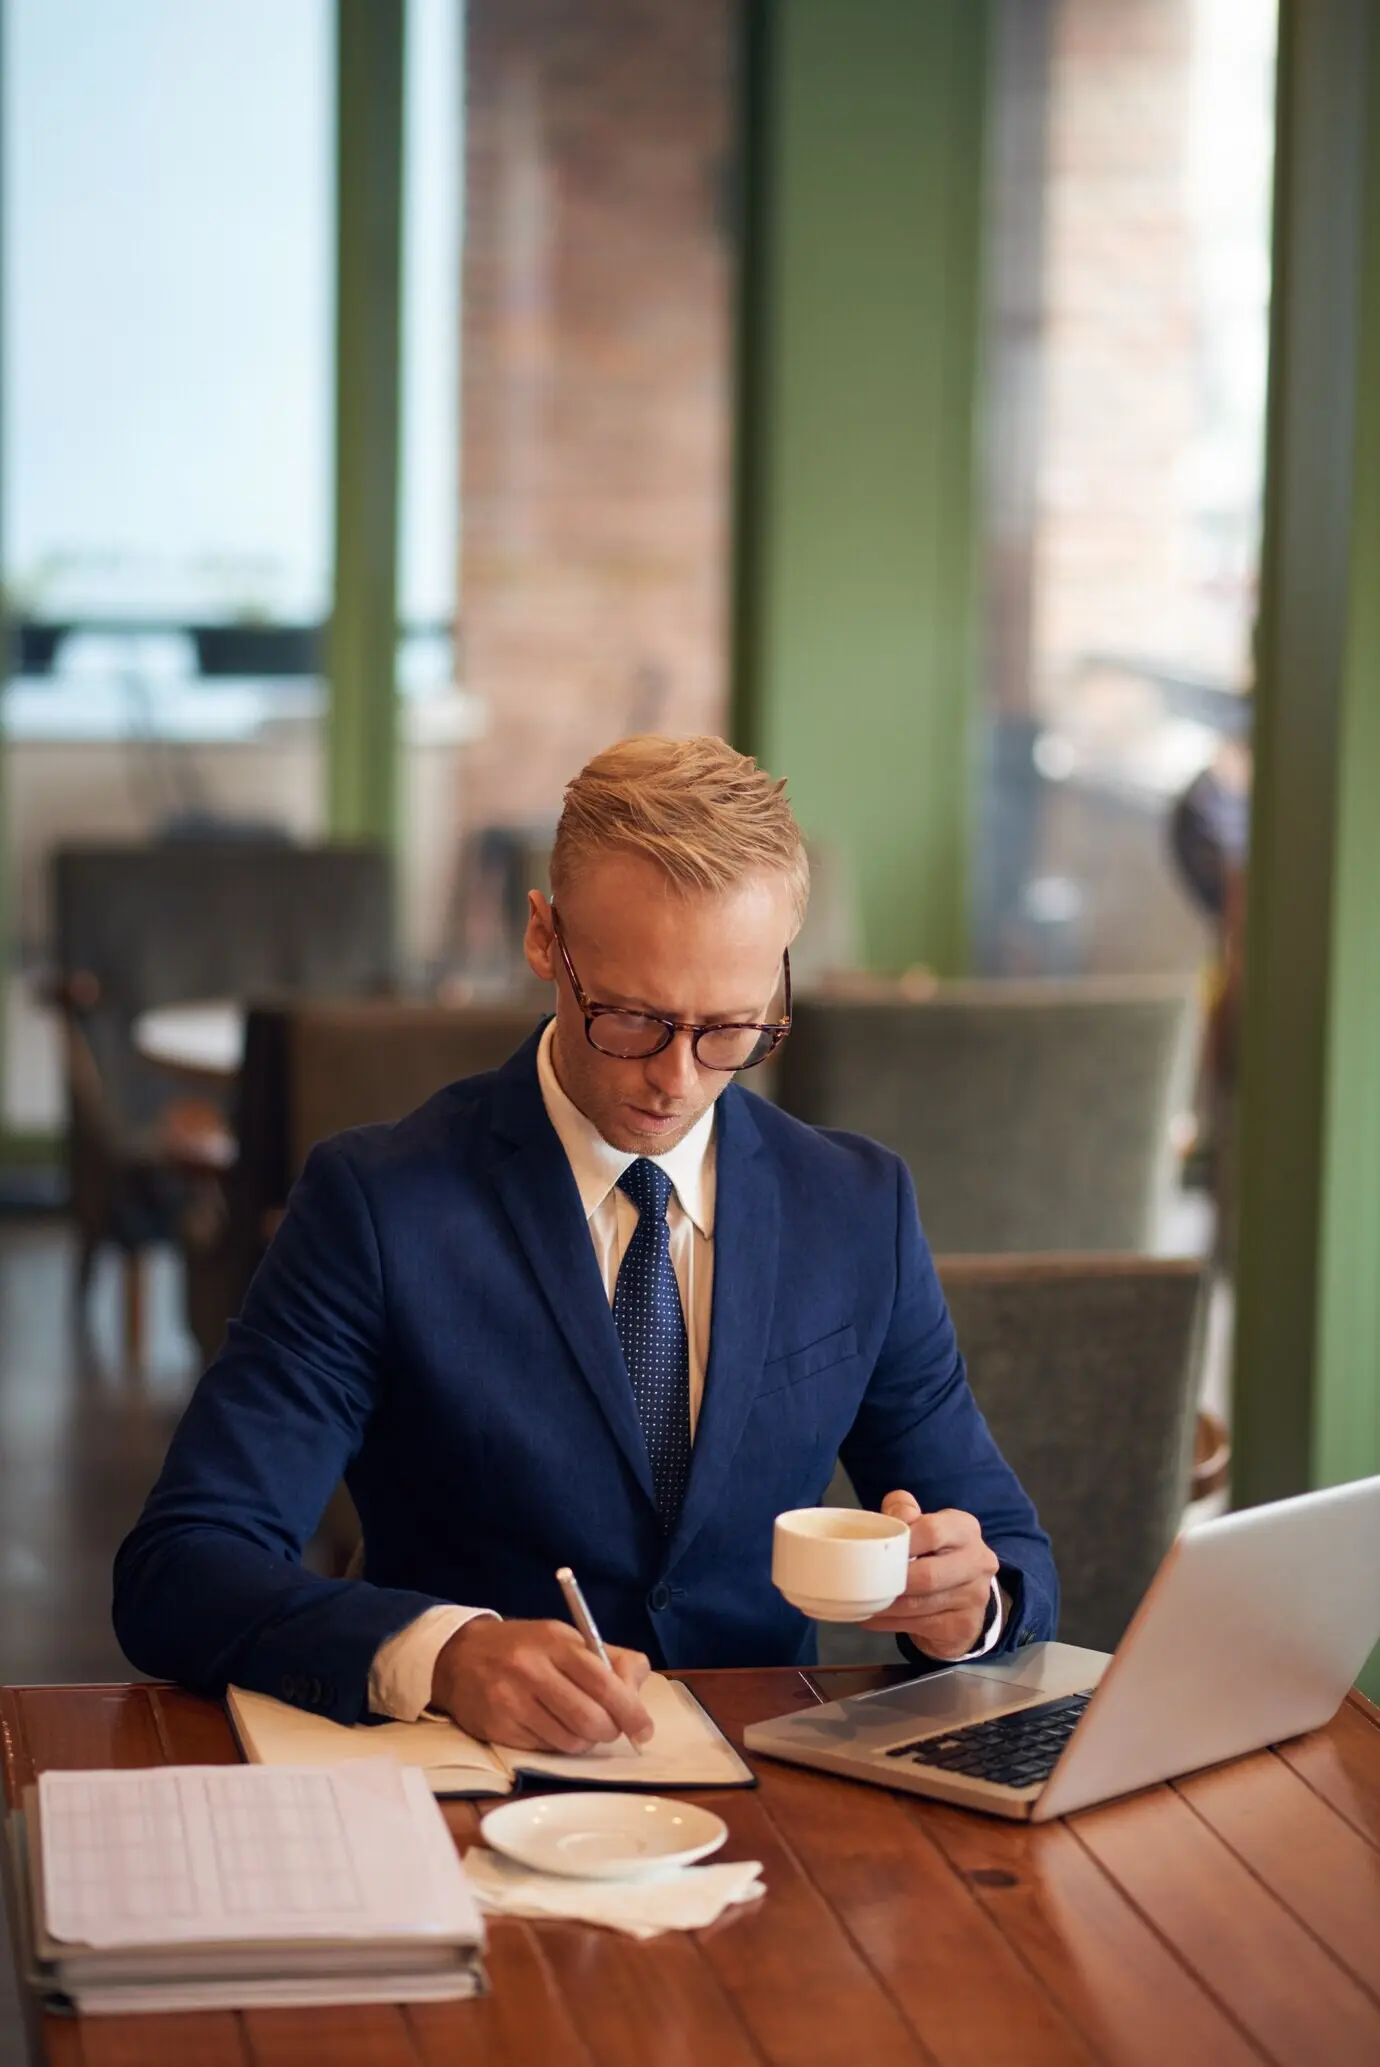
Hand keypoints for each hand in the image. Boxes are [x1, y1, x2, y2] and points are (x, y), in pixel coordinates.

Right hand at [431, 1617, 653, 1752]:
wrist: (460, 1656)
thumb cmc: (524, 1648)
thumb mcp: (564, 1638)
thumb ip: (606, 1659)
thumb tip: (636, 1693)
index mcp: (555, 1642)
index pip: (603, 1681)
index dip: (630, 1710)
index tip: (644, 1729)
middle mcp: (531, 1668)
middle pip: (589, 1717)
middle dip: (610, 1731)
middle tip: (611, 1730)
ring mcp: (511, 1699)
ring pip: (570, 1740)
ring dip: (585, 1741)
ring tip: (580, 1727)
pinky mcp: (497, 1727)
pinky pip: (544, 1749)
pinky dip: (558, 1744)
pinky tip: (551, 1728)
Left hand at [859, 1491, 998, 1659]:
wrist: (963, 1597)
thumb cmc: (933, 1552)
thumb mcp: (921, 1525)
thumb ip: (903, 1511)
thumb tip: (893, 1514)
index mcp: (965, 1528)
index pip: (932, 1531)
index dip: (900, 1542)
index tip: (876, 1551)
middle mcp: (978, 1561)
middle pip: (928, 1575)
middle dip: (892, 1581)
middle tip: (863, 1582)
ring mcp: (975, 1596)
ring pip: (921, 1604)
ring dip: (886, 1605)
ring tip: (860, 1601)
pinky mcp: (965, 1625)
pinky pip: (921, 1625)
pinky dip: (890, 1622)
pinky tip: (872, 1617)